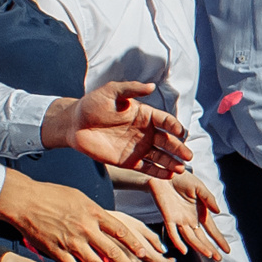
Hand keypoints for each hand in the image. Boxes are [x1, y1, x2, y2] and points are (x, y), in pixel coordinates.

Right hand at [0, 172, 171, 261]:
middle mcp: (86, 228)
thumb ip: (94, 211)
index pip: (121, 230)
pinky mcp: (57, 251)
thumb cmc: (52, 195)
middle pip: (112, 251)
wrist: (25, 201)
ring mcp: (72, 241)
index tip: (144, 253)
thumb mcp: (79, 197)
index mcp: (94, 213)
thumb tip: (106, 219)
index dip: (134, 244)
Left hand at [46, 80, 192, 175]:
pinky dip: (158, 172)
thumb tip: (151, 86)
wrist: (73, 124)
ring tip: (180, 168)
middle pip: (166, 141)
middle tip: (188, 156)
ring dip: (171, 162)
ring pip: (160, 157)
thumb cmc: (92, 105)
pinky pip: (147, 168)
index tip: (182, 133)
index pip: (165, 121)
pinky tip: (168, 175)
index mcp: (145, 115)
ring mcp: (138, 148)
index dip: (175, 127)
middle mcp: (145, 132)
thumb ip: (131, 89)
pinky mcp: (128, 162)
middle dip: (178, 149)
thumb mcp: (111, 91)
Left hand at [147, 172, 234, 261]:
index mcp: (200, 212)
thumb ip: (209, 199)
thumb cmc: (182, 178)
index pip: (211, 230)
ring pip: (190, 238)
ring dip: (199, 247)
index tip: (227, 250)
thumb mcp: (199, 187)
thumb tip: (218, 211)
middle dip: (211, 248)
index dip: (219, 240)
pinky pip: (173, 233)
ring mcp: (179, 220)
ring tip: (209, 255)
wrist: (164, 172)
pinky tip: (184, 250)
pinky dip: (178, 242)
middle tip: (218, 259)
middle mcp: (190, 219)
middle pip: (201, 238)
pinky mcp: (168, 218)